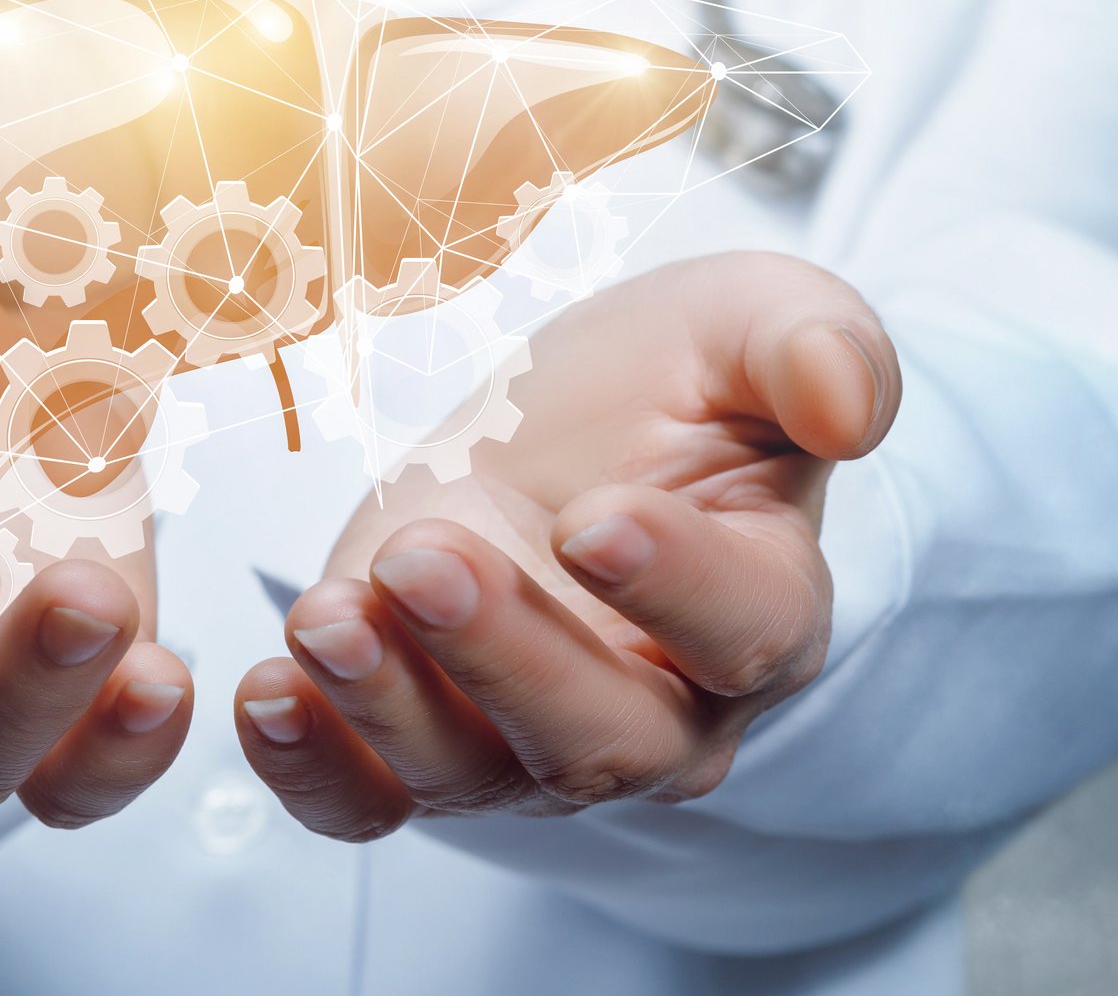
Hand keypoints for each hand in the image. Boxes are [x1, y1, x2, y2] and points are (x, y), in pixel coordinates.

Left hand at [233, 252, 900, 837]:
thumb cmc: (661, 386)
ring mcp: (528, 739)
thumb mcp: (740, 320)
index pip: (743, 626)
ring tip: (324, 615)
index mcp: (759, 602)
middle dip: (503, 653)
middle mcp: (658, 705)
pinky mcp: (417, 737)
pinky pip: (370, 799)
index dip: (675, 583)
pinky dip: (313, 770)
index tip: (596, 520)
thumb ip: (812, 343)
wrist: (550, 433)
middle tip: (422, 558)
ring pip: (474, 770)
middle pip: (597, 730)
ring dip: (389, 705)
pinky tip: (266, 698)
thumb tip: (851, 405)